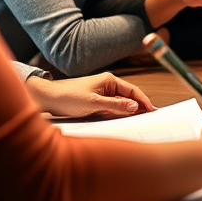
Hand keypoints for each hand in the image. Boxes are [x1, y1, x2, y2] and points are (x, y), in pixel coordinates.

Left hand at [26, 72, 155, 117]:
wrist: (48, 98)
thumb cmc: (68, 98)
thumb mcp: (94, 103)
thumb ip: (115, 106)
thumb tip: (135, 107)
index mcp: (110, 80)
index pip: (133, 91)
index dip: (144, 101)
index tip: (153, 110)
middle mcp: (108, 85)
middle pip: (129, 96)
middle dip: (140, 106)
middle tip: (150, 117)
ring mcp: (102, 93)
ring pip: (121, 103)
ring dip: (129, 111)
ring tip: (141, 119)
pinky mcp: (96, 101)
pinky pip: (112, 107)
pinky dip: (119, 113)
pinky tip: (124, 119)